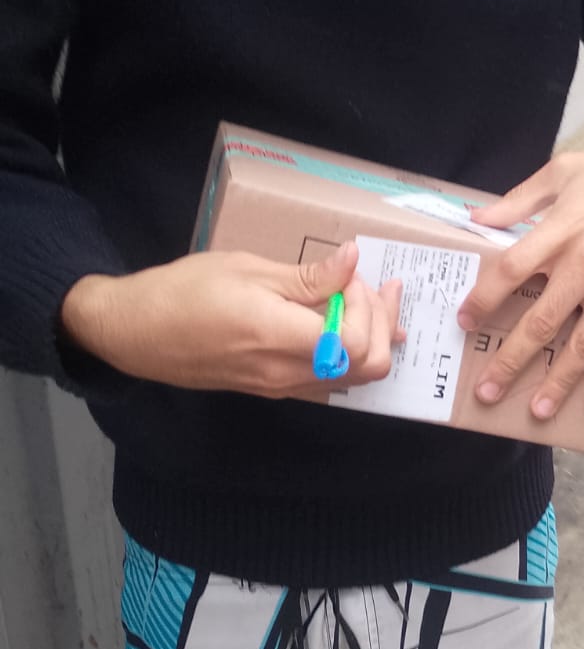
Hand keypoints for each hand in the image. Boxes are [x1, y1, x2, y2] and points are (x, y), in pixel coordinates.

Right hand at [60, 242, 403, 398]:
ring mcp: (281, 386)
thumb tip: (353, 260)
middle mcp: (285, 373)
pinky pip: (329, 377)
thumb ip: (307, 275)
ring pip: (353, 376)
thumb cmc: (183, 292)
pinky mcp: (274, 388)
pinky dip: (349, 351)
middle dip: (383, 323)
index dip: (368, 307)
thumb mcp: (247, 270)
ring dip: (372, 337)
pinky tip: (347, 323)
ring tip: (372, 300)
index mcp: (278, 338)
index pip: (357, 341)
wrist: (135, 333)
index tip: (351, 276)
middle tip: (378, 287)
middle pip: (368, 366)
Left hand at [458, 134, 583, 418]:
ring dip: (558, 381)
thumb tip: (476, 219)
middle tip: (487, 390)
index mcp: (563, 229)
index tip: (465, 322)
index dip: (484, 300)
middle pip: (543, 321)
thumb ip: (519, 199)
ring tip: (537, 410)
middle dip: (511, 361)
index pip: (511, 271)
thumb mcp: (565, 171)